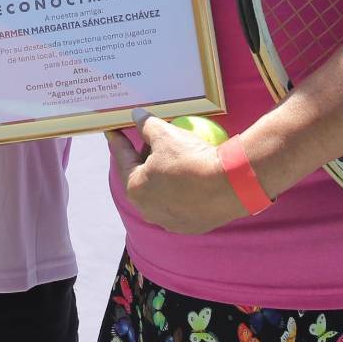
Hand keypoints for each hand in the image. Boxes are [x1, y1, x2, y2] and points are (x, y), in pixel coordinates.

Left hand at [106, 109, 246, 234]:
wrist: (230, 185)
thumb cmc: (190, 158)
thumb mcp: (165, 134)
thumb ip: (146, 125)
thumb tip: (136, 116)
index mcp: (135, 188)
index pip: (123, 158)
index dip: (118, 141)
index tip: (112, 133)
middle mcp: (148, 209)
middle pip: (141, 177)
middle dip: (143, 159)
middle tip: (150, 142)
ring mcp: (169, 221)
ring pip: (160, 194)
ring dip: (162, 178)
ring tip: (172, 160)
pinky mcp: (190, 226)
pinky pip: (180, 205)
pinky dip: (181, 191)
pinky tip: (189, 179)